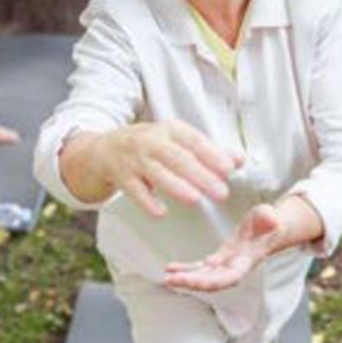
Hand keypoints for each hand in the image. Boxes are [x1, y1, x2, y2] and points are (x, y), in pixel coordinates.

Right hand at [98, 120, 242, 218]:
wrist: (102, 149)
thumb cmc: (147, 146)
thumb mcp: (175, 141)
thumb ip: (207, 151)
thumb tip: (239, 159)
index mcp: (169, 130)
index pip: (194, 140)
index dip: (212, 154)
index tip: (229, 168)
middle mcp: (151, 141)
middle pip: (177, 157)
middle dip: (200, 174)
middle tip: (220, 192)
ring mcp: (134, 158)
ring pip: (156, 172)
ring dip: (176, 186)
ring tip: (195, 199)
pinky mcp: (121, 176)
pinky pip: (134, 190)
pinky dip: (147, 202)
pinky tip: (160, 212)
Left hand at [164, 204, 281, 292]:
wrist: (271, 228)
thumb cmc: (271, 222)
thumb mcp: (270, 217)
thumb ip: (269, 218)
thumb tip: (271, 218)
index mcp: (246, 261)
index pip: (229, 278)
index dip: (212, 282)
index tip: (194, 281)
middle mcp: (234, 268)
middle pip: (212, 282)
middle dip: (191, 283)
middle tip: (171, 280)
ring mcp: (225, 265)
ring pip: (203, 277)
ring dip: (185, 279)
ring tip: (166, 278)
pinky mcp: (219, 259)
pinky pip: (199, 269)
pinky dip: (185, 270)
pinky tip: (170, 268)